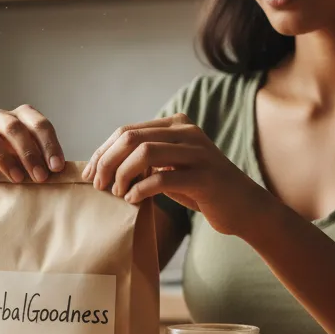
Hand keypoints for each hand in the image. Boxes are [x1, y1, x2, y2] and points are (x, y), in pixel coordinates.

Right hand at [0, 106, 64, 187]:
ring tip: (18, 179)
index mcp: (24, 117)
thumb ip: (46, 164)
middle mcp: (2, 119)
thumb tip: (58, 172)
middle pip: (13, 127)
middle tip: (40, 177)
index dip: (49, 145)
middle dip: (29, 154)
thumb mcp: (39, 164)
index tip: (56, 168)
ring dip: (4, 157)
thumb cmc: (25, 171)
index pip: (39, 125)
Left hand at [81, 114, 267, 236]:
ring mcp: (198, 153)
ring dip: (122, 175)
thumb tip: (101, 165)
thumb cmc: (200, 190)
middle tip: (98, 185)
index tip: (89, 174)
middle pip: (131, 138)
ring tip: (117, 193)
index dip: (102, 152)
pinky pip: (162, 178)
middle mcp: (187, 133)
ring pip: (144, 153)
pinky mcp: (205, 177)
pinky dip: (141, 189)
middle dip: (107, 162)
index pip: (127, 131)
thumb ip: (144, 159)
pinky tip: (133, 200)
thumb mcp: (170, 168)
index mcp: (176, 125)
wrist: (245, 208)